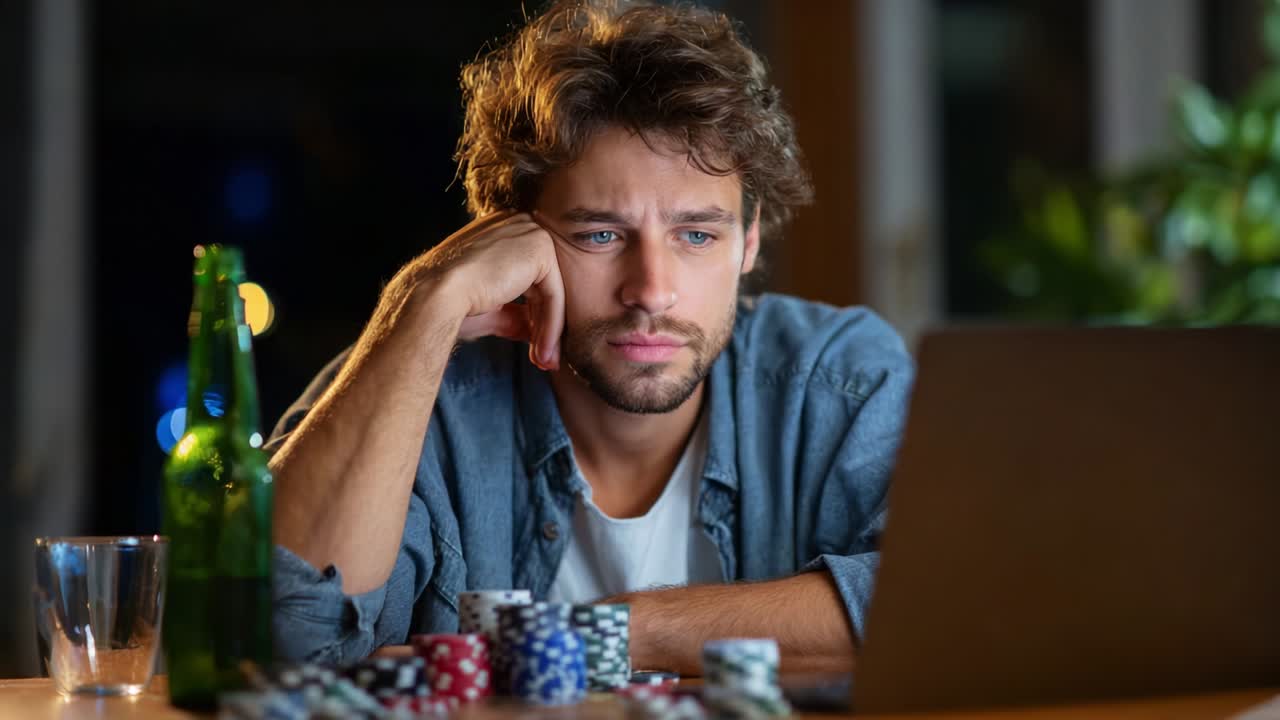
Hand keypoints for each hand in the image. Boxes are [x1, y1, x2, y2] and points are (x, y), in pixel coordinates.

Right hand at [398, 212, 564, 369]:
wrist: (436, 296)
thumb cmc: (451, 303)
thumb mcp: (491, 310)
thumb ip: (515, 314)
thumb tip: (535, 331)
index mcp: (501, 232)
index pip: (528, 278)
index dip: (533, 315)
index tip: (534, 346)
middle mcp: (517, 225)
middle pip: (543, 285)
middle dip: (545, 326)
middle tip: (545, 360)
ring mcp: (529, 233)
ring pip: (551, 292)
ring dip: (549, 331)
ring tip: (545, 362)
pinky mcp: (540, 248)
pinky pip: (554, 294)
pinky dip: (551, 326)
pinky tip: (544, 350)